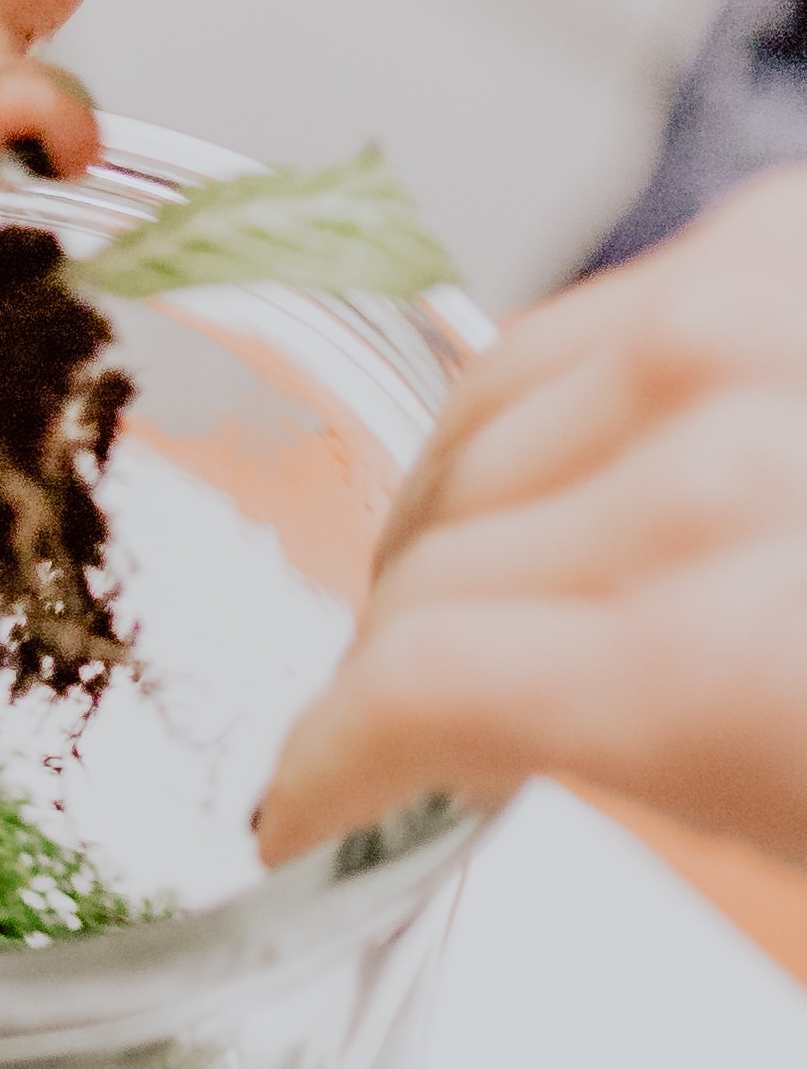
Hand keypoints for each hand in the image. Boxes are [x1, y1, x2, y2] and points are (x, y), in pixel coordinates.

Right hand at [258, 169, 806, 868]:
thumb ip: (643, 769)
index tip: (311, 809)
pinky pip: (592, 318)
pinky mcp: (790, 237)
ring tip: (470, 598)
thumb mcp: (797, 830)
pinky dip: (553, 408)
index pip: (401, 690)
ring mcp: (753, 321)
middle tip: (403, 731)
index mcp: (689, 648)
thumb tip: (517, 750)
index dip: (328, 770)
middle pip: (427, 557)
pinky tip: (579, 482)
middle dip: (391, 655)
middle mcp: (704, 461)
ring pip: (480, 418)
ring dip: (447, 521)